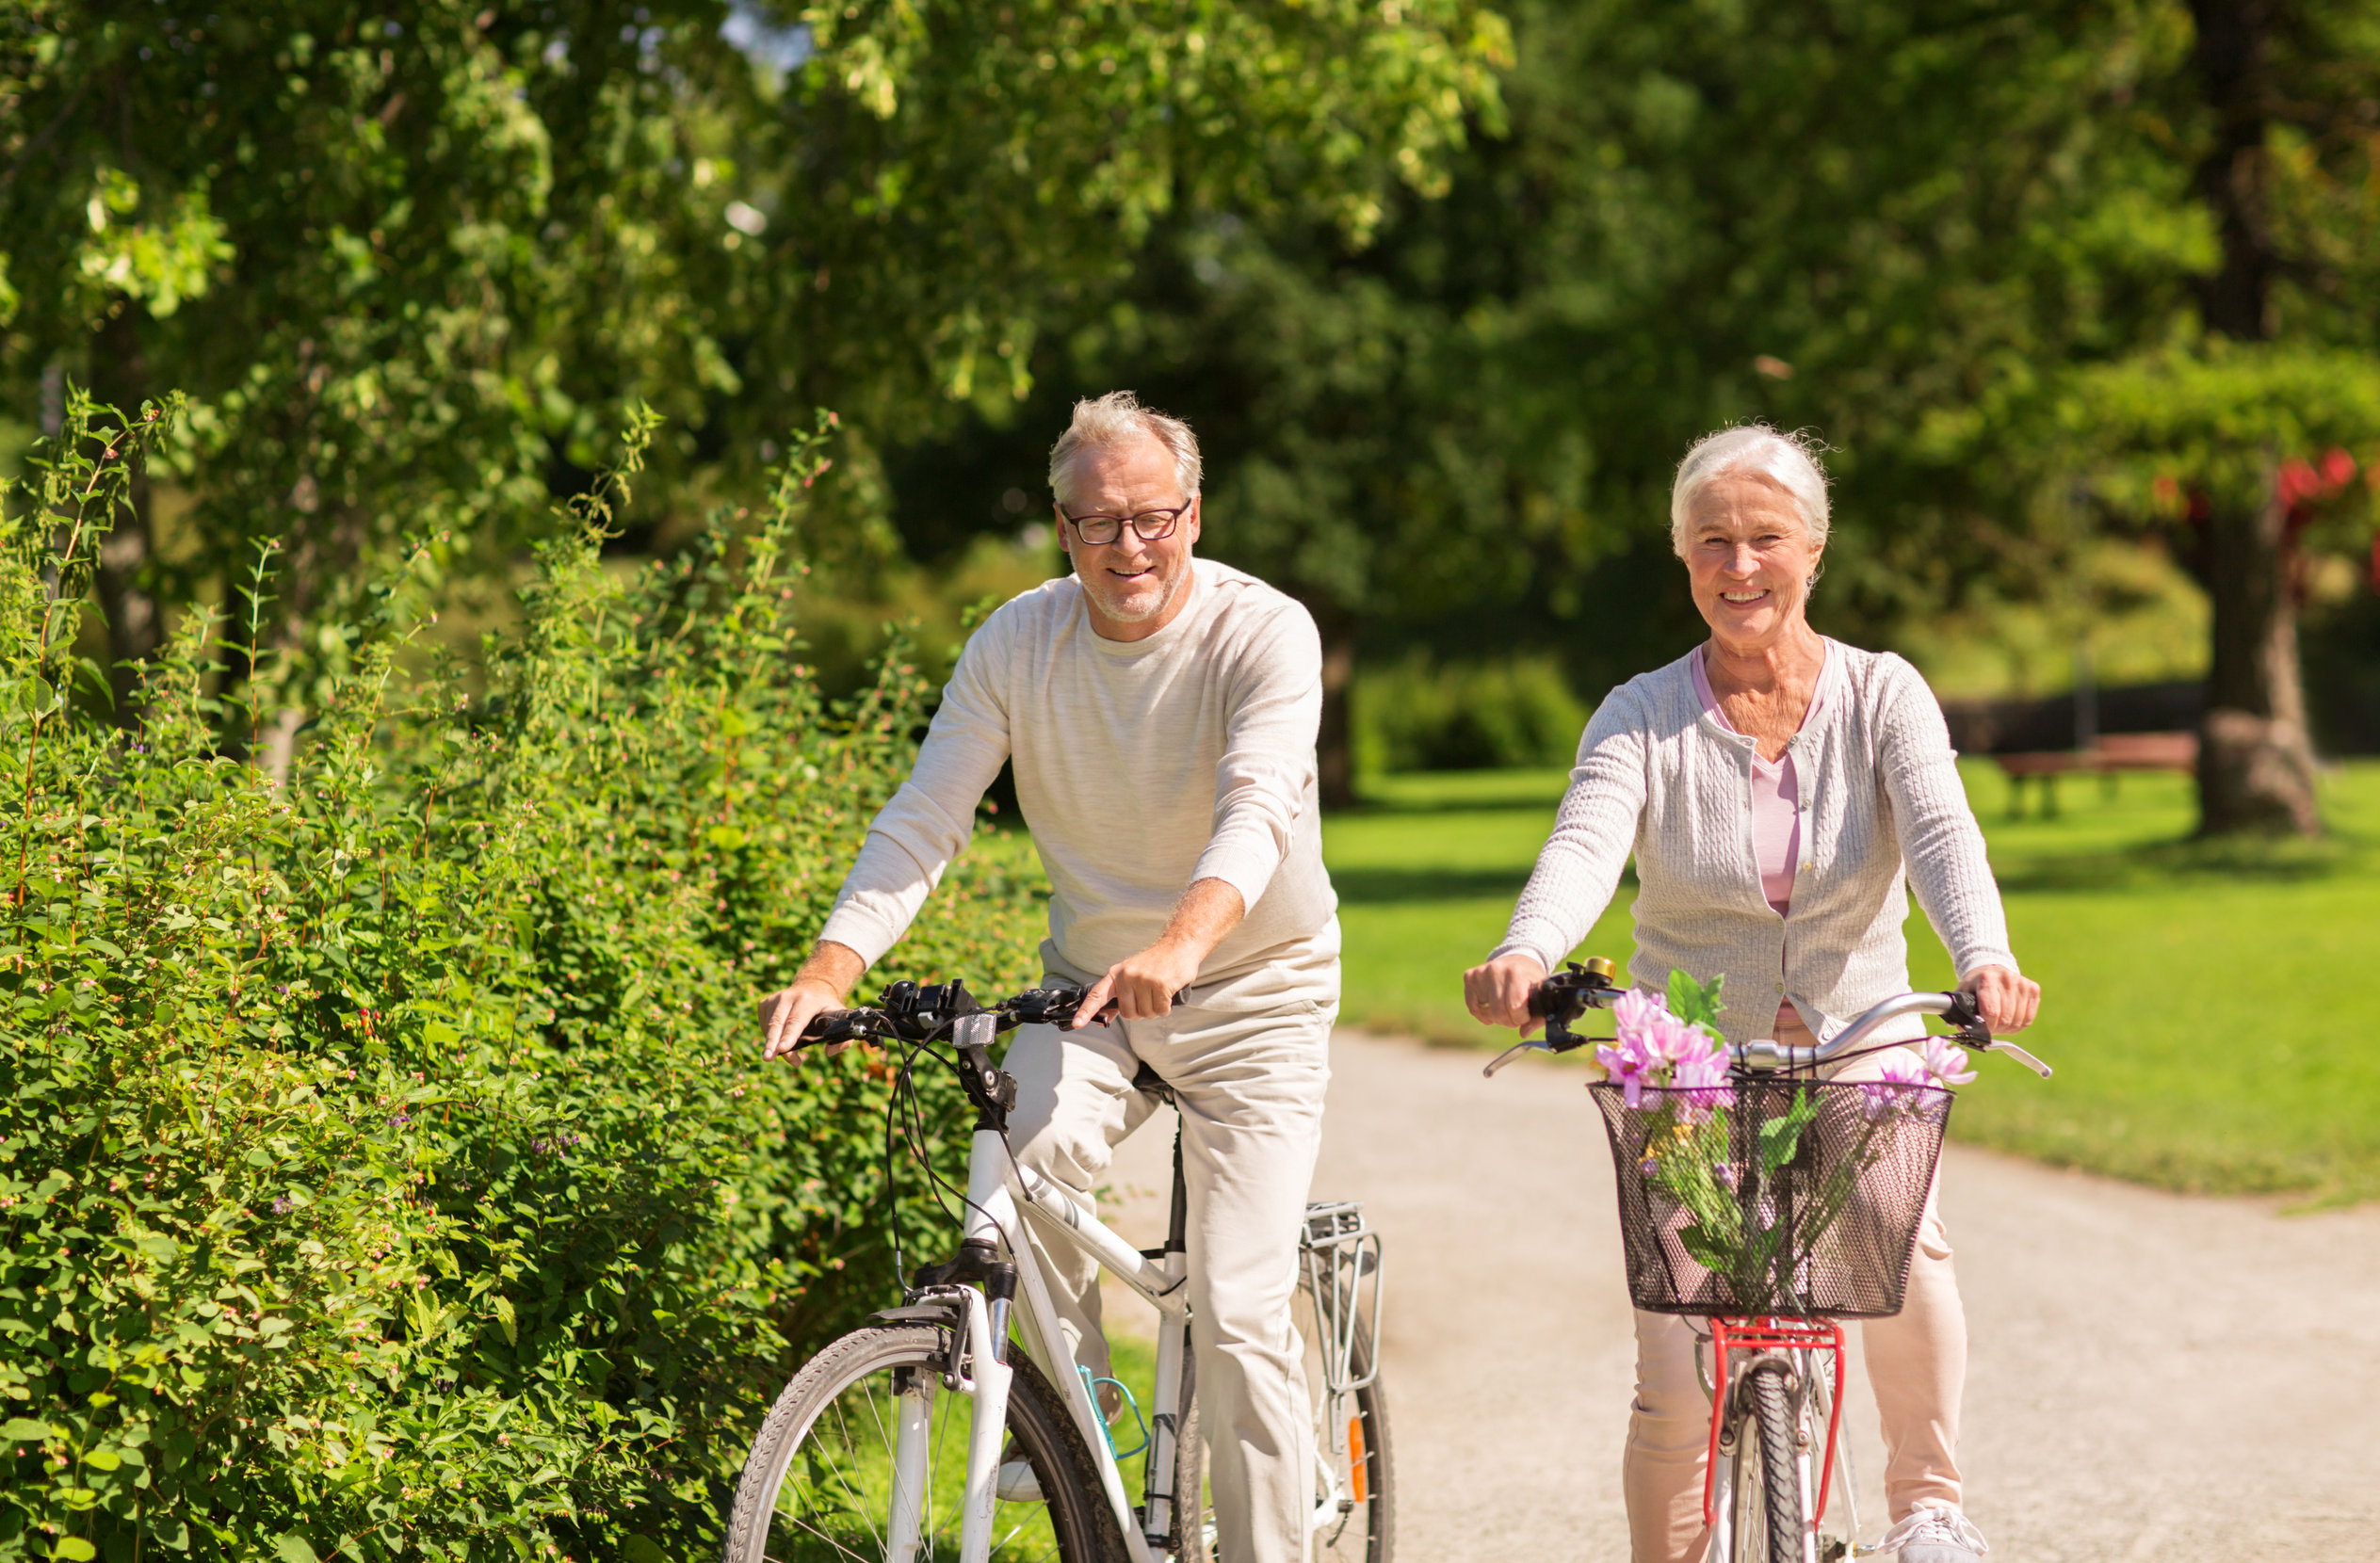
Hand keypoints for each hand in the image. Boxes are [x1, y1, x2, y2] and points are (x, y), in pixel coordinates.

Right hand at [759, 941, 867, 1061]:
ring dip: (774, 1045)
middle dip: (771, 1042)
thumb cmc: (826, 1007)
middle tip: (767, 1058)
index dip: (789, 1036)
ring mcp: (774, 998)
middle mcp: (788, 997)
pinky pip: (764, 1025)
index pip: (796, 1020)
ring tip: (786, 1052)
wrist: (813, 986)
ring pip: (769, 1027)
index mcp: (808, 1000)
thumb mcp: (840, 1017)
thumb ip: (844, 1037)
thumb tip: (829, 1052)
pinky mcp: (765, 1003)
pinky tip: (780, 1038)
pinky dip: (770, 1037)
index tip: (782, 1049)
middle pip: (777, 1023)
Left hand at [1074, 937, 1201, 1027]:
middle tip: (1150, 997)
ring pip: (1146, 1014)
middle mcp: (1126, 976)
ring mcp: (1143, 979)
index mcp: (1116, 974)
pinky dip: (1166, 1007)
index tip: (1077, 1024)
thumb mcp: (1131, 975)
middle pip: (1128, 1013)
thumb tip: (1105, 1017)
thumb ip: (1118, 996)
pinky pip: (1161, 1010)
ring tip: (1160, 992)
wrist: (1178, 946)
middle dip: (1141, 1012)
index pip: (1097, 995)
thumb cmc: (1154, 964)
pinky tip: (1168, 993)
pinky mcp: (1160, 984)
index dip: (1086, 1011)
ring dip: (1156, 1009)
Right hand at [1464, 951, 1548, 1036]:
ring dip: (1496, 1018)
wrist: (1518, 960)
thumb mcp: (1539, 994)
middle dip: (1508, 1021)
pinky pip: (1472, 1007)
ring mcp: (1481, 972)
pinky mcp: (1470, 976)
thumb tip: (1524, 1033)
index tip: (1525, 1016)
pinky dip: (1482, 1014)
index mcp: (1517, 972)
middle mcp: (1497, 969)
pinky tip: (1491, 1008)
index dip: (1520, 1018)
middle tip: (1515, 1017)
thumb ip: (1537, 1016)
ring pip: (1485, 1012)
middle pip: (1498, 1012)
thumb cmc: (1530, 980)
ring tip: (1505, 1009)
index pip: (1514, 1007)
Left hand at [1961, 964, 2039, 1032]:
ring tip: (1998, 1022)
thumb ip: (1959, 1011)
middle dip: (1996, 1028)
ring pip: (2018, 1021)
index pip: (1991, 1012)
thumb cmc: (1975, 985)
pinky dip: (2018, 1025)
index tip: (1982, 1028)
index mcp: (1987, 978)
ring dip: (2007, 1028)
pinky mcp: (2033, 989)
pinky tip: (2010, 1019)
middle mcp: (2007, 978)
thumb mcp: (1962, 993)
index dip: (1987, 1026)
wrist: (1992, 970)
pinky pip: (2028, 1019)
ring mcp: (2022, 983)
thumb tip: (1963, 1030)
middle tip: (1989, 1026)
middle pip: (2005, 1019)